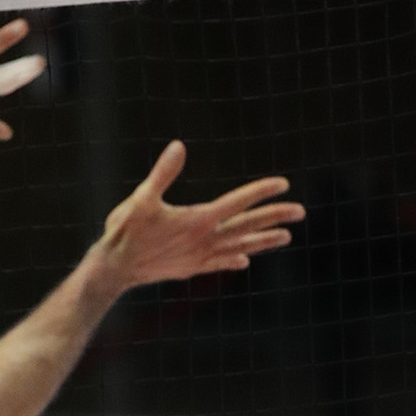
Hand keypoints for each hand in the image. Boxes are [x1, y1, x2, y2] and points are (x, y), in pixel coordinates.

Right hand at [95, 142, 299, 291]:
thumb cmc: (126, 231)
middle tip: (300, 211)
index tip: (283, 184)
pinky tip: (245, 260)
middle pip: (247, 225)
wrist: (115, 268)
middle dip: (275, 217)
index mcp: (199, 219)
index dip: (262, 192)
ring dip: (264, 241)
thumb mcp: (142, 197)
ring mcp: (200, 256)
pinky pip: (220, 263)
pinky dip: (235, 259)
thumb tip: (178, 146)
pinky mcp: (191, 268)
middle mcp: (205, 239)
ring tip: (286, 237)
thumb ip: (163, 173)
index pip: (238, 202)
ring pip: (240, 246)